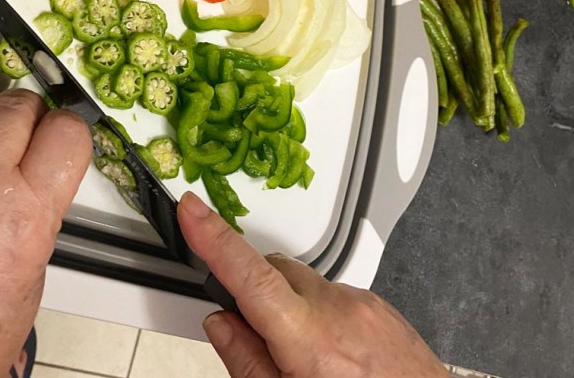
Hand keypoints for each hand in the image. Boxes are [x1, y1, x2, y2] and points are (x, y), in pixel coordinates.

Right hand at [178, 192, 447, 377]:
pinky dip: (321, 315)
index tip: (192, 210)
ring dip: (291, 309)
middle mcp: (340, 311)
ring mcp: (365, 306)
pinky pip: (336, 297)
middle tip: (251, 334)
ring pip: (306, 286)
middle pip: (275, 272)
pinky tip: (332, 355)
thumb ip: (249, 362)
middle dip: (254, 291)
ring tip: (303, 360)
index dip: (215, 238)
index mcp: (311, 340)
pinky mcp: (381, 309)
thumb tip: (221, 323)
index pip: (250, 274)